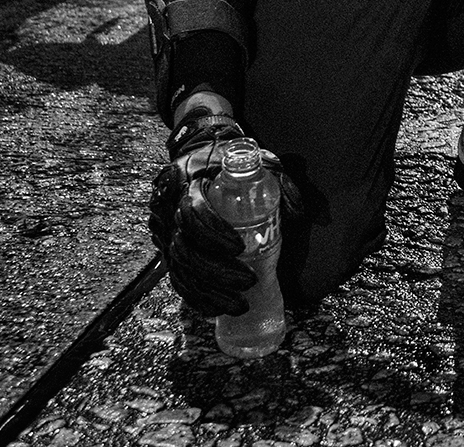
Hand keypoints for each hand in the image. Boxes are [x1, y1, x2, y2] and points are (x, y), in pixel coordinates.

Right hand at [147, 113, 280, 317]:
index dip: (213, 233)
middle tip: (248, 283)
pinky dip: (196, 297)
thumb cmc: (228, 160)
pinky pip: (177, 278)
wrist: (196, 153)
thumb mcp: (257, 160)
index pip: (192, 214)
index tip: (239, 247)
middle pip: (185, 250)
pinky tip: (216, 309)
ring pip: (180, 271)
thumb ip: (280, 181)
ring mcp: (165, 233)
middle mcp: (169, 211)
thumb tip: (299, 212)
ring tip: (239, 305)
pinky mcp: (167, 250)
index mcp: (186, 185)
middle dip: (217, 273)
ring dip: (209, 293)